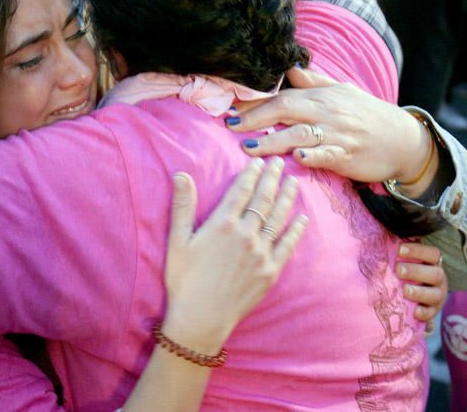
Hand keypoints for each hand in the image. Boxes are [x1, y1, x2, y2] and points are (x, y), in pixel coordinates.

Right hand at [162, 158, 307, 352]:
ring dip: (287, 197)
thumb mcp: (177, 240)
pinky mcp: (270, 271)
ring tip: (294, 181)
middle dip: (272, 178)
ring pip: (278, 218)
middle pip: (262, 200)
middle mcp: (245, 234)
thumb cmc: (183, 279)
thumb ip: (182, 205)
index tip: (258, 161)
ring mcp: (261, 253)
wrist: (200, 317)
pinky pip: (287, 245)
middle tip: (280, 162)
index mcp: (222, 224)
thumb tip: (181, 174)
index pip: (241, 191)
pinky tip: (302, 218)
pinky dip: (295, 230)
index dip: (251, 173)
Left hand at [228, 67, 432, 186]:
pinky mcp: (346, 155)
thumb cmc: (367, 116)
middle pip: (285, 109)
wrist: (404, 140)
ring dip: (272, 141)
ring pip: (299, 134)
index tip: (229, 107)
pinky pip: (327, 155)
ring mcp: (336, 134)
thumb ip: (313, 82)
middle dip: (255, 117)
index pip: (282, 95)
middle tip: (230, 125)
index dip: (254, 101)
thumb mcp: (342, 92)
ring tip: (248, 147)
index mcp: (322, 96)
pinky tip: (296, 158)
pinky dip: (311, 155)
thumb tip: (289, 68)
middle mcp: (326, 112)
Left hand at [396, 242, 446, 322]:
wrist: (405, 294)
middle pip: (435, 273)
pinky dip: (424, 313)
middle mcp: (437, 277)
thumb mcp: (398, 259)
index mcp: (431, 262)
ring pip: (435, 294)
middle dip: (416, 271)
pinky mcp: (432, 310)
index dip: (417, 250)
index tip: (399, 249)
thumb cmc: (399, 269)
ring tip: (405, 290)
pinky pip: (431, 313)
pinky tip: (414, 312)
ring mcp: (437, 295)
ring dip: (420, 292)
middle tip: (398, 269)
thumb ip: (391, 252)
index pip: (432, 253)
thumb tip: (369, 242)